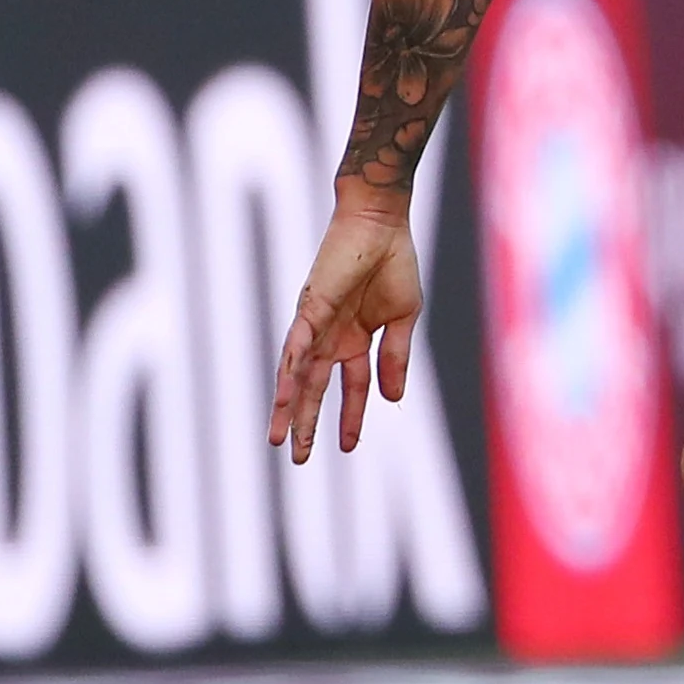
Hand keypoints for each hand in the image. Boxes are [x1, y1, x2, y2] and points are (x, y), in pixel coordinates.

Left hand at [269, 189, 422, 463]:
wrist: (382, 224)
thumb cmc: (394, 262)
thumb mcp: (403, 318)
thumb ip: (395, 358)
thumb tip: (393, 399)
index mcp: (357, 339)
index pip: (352, 387)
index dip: (351, 416)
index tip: (349, 447)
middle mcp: (332, 337)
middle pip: (316, 389)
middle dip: (307, 423)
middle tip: (298, 459)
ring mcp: (317, 326)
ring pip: (298, 376)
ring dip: (289, 408)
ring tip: (280, 440)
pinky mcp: (310, 310)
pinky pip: (296, 348)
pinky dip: (288, 373)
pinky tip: (283, 398)